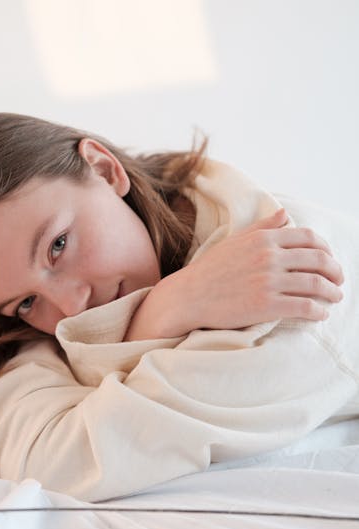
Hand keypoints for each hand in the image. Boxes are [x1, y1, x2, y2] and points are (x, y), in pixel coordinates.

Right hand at [125, 209, 343, 339]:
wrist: (189, 296)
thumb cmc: (211, 270)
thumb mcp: (236, 241)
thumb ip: (263, 227)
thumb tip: (284, 214)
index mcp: (263, 239)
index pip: (309, 238)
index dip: (326, 249)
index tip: (329, 260)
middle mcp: (269, 257)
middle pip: (318, 260)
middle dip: (335, 271)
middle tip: (339, 280)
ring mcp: (268, 281)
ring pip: (316, 284)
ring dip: (332, 292)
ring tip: (335, 297)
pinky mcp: (266, 305)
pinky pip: (304, 307)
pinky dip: (319, 311)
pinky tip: (321, 314)